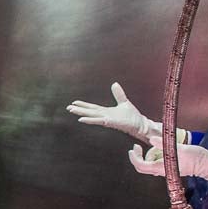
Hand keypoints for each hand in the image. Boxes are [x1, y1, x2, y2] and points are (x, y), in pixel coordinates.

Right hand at [67, 82, 189, 145]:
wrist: (140, 124)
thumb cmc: (132, 116)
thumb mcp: (123, 102)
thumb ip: (118, 94)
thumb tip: (114, 84)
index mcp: (106, 111)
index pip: (93, 107)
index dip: (84, 105)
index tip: (75, 102)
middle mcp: (104, 116)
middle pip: (89, 111)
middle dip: (79, 109)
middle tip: (68, 107)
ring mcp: (106, 119)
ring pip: (91, 115)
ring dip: (81, 114)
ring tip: (72, 111)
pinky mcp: (110, 122)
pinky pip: (98, 120)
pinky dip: (89, 120)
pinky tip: (82, 119)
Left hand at [128, 140, 207, 196]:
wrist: (206, 164)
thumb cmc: (195, 157)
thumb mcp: (179, 148)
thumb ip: (164, 144)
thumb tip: (152, 139)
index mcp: (162, 167)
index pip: (141, 166)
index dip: (134, 158)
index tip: (133, 149)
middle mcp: (162, 171)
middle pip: (143, 167)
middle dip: (137, 157)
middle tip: (137, 147)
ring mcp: (166, 170)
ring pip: (149, 165)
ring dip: (147, 156)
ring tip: (151, 146)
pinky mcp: (170, 168)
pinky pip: (157, 163)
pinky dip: (154, 156)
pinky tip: (159, 149)